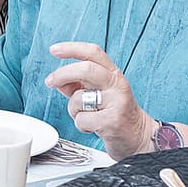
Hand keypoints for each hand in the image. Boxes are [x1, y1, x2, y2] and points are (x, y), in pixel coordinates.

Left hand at [44, 41, 151, 157]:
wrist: (137, 137)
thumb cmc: (114, 114)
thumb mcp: (98, 93)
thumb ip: (77, 85)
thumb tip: (57, 80)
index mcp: (113, 74)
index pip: (93, 53)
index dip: (72, 48)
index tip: (54, 50)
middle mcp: (117, 85)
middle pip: (86, 69)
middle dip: (62, 74)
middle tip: (49, 81)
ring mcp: (117, 102)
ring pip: (78, 99)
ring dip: (73, 110)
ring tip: (87, 116)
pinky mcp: (112, 121)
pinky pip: (81, 119)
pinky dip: (81, 126)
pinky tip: (93, 127)